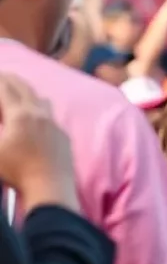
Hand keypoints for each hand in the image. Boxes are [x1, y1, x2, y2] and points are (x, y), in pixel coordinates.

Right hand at [0, 74, 77, 210]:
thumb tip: (2, 119)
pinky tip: (36, 116)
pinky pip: (51, 115)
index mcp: (19, 114)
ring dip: (27, 92)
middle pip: (24, 88)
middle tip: (2, 75)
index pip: (5, 89)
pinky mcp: (63, 136)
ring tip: (18, 92)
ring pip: (41, 99)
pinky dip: (39, 108)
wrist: (50, 187)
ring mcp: (54, 124)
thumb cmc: (16, 170)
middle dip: (11, 80)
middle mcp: (39, 114)